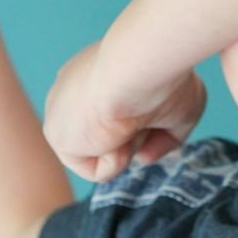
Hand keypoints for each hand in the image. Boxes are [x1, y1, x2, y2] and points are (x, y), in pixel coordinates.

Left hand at [43, 41, 205, 181]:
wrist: (139, 67)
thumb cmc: (164, 77)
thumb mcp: (181, 107)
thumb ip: (167, 134)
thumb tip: (144, 158)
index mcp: (98, 73)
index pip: (113, 107)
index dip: (142, 114)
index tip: (158, 96)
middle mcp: (75, 89)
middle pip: (110, 130)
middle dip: (136, 130)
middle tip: (145, 110)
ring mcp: (63, 111)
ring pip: (105, 149)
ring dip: (129, 143)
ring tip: (132, 120)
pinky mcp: (56, 135)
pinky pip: (95, 169)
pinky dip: (116, 160)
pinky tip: (117, 132)